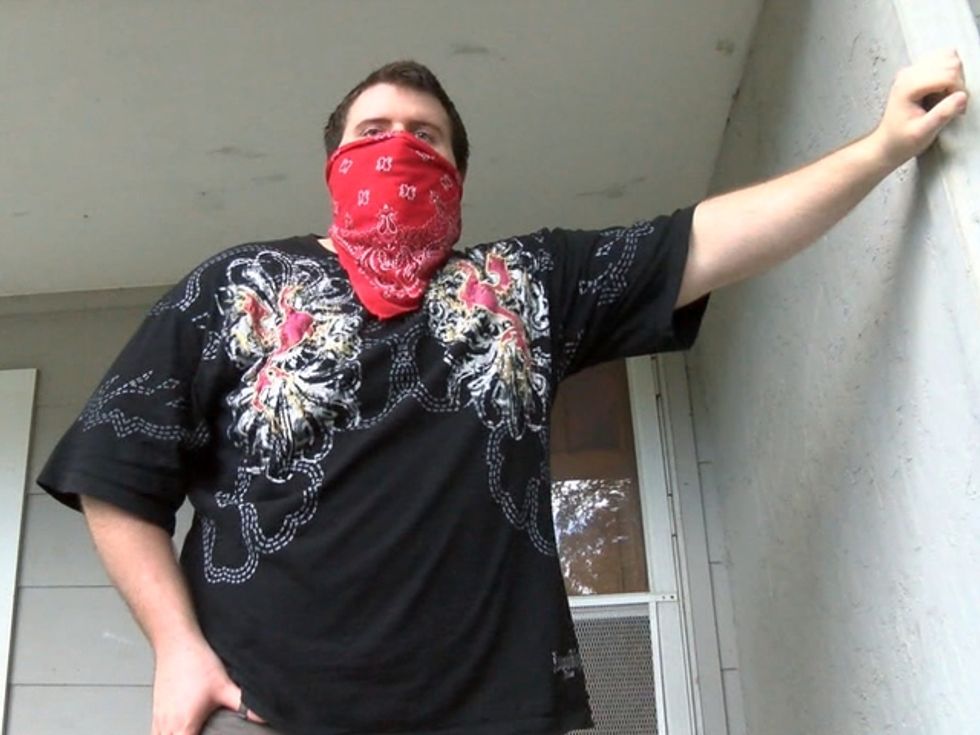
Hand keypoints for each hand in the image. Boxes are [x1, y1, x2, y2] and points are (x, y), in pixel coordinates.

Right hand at [150, 635, 266, 734]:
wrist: (175, 641)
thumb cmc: (195, 662)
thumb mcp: (224, 685)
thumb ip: (242, 703)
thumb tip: (262, 717)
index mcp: (182, 727)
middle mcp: (165, 727)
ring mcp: (157, 719)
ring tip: (193, 734)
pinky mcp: (156, 710)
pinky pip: (156, 734)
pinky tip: (178, 732)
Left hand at [871, 49, 968, 166]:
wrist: (887, 143)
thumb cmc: (901, 141)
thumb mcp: (923, 133)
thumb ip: (942, 114)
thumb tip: (962, 96)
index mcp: (908, 86)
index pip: (947, 74)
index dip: (959, 90)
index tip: (958, 109)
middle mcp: (909, 74)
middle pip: (950, 62)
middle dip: (958, 83)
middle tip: (952, 104)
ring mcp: (912, 71)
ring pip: (948, 58)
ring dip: (955, 78)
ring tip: (947, 98)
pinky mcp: (917, 73)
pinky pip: (942, 62)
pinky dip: (950, 75)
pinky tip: (942, 92)